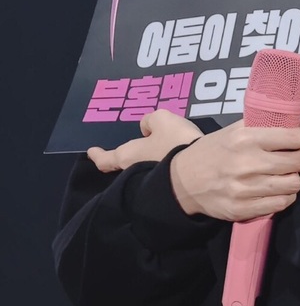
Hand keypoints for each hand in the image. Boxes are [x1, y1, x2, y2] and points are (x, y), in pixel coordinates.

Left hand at [87, 110, 202, 172]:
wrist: (202, 173)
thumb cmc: (175, 143)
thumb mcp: (162, 119)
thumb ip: (150, 121)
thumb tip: (148, 129)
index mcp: (129, 157)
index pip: (106, 159)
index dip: (98, 155)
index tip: (91, 152)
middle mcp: (137, 173)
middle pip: (128, 163)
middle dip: (129, 156)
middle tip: (136, 145)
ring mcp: (154, 181)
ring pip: (147, 167)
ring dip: (150, 158)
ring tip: (161, 146)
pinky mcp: (172, 186)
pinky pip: (165, 171)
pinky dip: (166, 164)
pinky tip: (177, 156)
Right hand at [170, 115, 299, 221]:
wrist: (185, 180)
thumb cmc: (216, 149)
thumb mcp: (238, 129)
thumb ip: (273, 124)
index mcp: (246, 138)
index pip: (294, 137)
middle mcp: (247, 163)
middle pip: (299, 162)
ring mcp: (245, 189)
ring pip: (293, 185)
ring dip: (295, 178)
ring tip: (287, 172)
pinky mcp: (243, 209)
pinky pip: (281, 204)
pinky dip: (285, 196)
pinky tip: (277, 188)